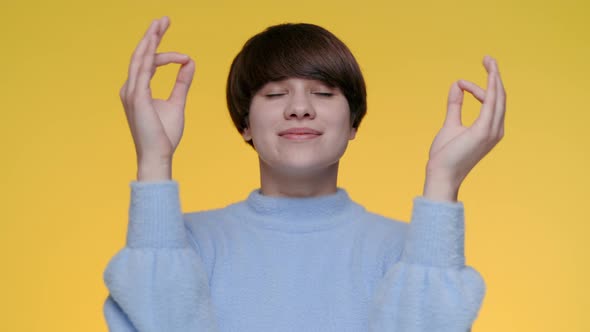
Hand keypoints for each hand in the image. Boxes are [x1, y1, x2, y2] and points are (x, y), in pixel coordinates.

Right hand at [119, 16, 195, 171]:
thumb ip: (182, 82)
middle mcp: (130, 88)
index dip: (166, 54)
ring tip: (160, 23)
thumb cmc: (165, 134)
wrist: (158, 155)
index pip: (150, 63)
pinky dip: (152, 55)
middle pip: (141, 54)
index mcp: (138, 89)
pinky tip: (159, 45)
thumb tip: (190, 62)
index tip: (186, 57)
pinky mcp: (137, 97)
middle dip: (152, 35)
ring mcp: (131, 92)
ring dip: (150, 39)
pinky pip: (143, 70)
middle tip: (163, 19)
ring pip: (140, 58)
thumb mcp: (177, 103)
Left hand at [423, 56, 505, 198]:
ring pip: (498, 97)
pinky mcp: (483, 131)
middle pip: (500, 96)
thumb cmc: (445, 155)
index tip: (461, 84)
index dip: (481, 87)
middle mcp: (496, 129)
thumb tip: (457, 86)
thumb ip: (455, 105)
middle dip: (494, 76)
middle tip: (488, 58)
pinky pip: (491, 103)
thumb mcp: (450, 124)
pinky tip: (487, 76)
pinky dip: (490, 88)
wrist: (441, 174)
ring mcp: (492, 131)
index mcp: (490, 129)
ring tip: (489, 60)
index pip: (492, 102)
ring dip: (494, 77)